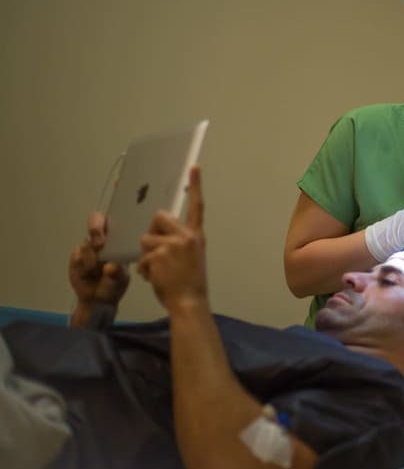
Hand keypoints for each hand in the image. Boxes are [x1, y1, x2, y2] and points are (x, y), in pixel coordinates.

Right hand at [68, 212, 129, 314]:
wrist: (96, 300)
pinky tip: (88, 274)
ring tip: (97, 272)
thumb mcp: (121, 280)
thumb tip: (109, 267)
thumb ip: (117, 273)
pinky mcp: (76, 256)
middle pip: (95, 221)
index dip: (111, 220)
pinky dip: (83, 267)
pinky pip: (77, 256)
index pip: (114, 220)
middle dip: (96, 229)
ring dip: (92, 260)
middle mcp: (103, 239)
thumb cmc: (114, 285)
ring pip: (87, 244)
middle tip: (100, 244)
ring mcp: (88, 247)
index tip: (110, 228)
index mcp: (118, 241)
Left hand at [137, 166, 207, 311]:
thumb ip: (180, 242)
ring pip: (145, 239)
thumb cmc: (190, 283)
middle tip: (159, 252)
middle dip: (153, 232)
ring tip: (160, 270)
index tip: (194, 166)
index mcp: (196, 236)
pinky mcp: (158, 254)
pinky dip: (145, 269)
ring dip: (147, 255)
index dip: (196, 186)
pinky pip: (142, 257)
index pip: (197, 206)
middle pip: (158, 218)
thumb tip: (159, 235)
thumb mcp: (192, 257)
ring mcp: (172, 244)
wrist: (189, 302)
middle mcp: (186, 236)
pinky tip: (156, 278)